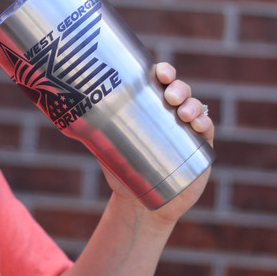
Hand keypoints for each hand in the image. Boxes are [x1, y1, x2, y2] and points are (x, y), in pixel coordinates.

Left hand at [101, 61, 213, 224]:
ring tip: (182, 113)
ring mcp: (187, 129)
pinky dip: (204, 123)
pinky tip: (198, 125)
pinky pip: (207, 130)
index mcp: (151, 106)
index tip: (160, 71)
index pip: (160, 81)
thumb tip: (70, 113)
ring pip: (195, 106)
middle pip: (180, 90)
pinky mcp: (200, 148)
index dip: (164, 71)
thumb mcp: (106, 148)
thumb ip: (95, 131)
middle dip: (178, 87)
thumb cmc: (123, 169)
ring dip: (192, 104)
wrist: (140, 203)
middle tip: (170, 94)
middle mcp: (171, 112)